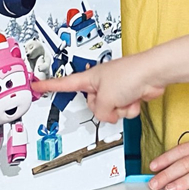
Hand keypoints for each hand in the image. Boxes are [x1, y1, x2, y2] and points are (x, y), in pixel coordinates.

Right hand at [32, 53, 165, 121]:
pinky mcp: (128, 94)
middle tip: (112, 100)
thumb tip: (106, 115)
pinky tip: (135, 99)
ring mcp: (115, 89)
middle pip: (92, 106)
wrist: (153, 74)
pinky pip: (123, 110)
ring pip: (110, 111)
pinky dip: (130, 108)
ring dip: (120, 109)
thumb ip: (99, 112)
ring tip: (126, 98)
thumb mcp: (105, 98)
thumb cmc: (130, 75)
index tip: (35, 85)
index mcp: (89, 78)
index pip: (63, 84)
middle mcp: (101, 83)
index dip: (48, 86)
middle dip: (104, 109)